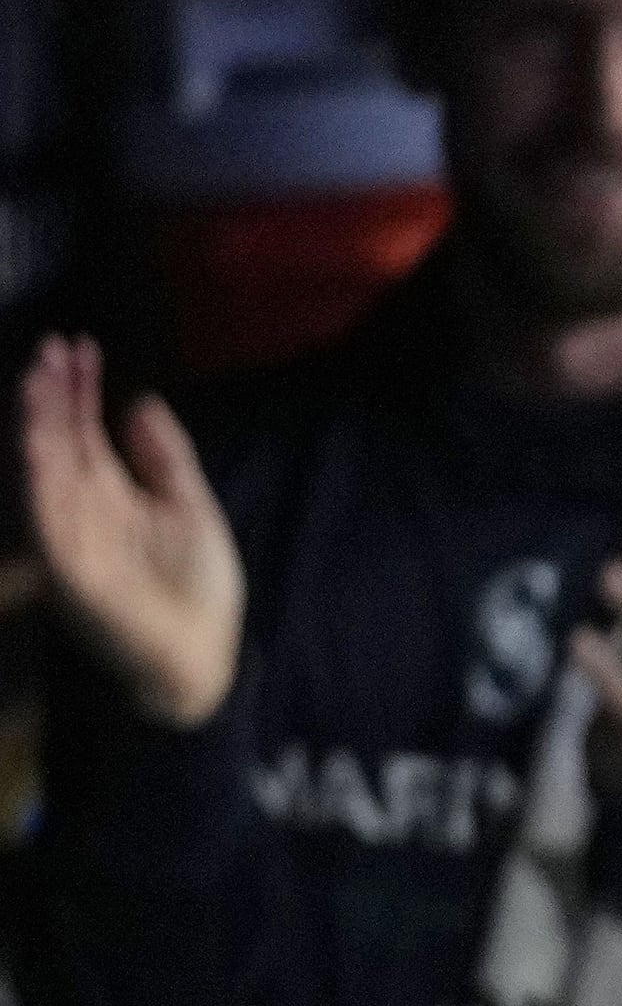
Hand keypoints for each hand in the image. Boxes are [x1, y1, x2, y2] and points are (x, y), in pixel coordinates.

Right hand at [19, 335, 243, 726]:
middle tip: (51, 348)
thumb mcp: (189, 508)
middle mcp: (83, 509)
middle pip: (60, 442)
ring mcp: (73, 538)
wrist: (200, 659)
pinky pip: (49, 522)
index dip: (78, 390)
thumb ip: (164, 458)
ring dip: (38, 428)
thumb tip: (141, 402)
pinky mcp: (72, 571)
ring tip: (38, 381)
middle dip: (51, 396)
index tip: (77, 346)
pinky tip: (41, 446)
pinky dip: (42, 484)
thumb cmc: (195, 589)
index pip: (84, 431)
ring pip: (45, 473)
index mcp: (110, 493)